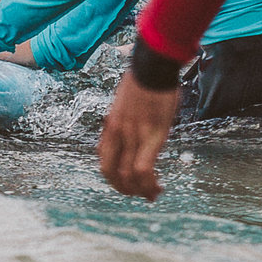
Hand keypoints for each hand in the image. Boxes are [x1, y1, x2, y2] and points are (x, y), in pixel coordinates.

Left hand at [97, 72, 181, 200]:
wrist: (152, 66)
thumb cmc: (144, 79)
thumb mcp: (127, 102)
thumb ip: (127, 119)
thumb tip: (135, 127)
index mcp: (111, 126)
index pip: (104, 159)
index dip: (113, 176)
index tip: (127, 182)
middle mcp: (118, 134)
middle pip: (111, 172)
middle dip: (124, 189)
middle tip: (138, 194)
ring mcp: (133, 136)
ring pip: (128, 175)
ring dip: (139, 191)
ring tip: (152, 195)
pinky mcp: (151, 136)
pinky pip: (144, 168)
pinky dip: (148, 184)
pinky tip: (157, 188)